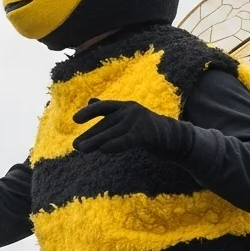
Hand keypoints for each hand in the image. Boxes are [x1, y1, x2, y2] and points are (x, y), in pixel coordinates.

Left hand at [72, 99, 190, 158]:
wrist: (174, 139)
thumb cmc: (148, 130)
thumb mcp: (128, 119)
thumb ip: (110, 112)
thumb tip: (91, 100)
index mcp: (126, 106)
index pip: (105, 107)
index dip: (90, 112)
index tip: (75, 120)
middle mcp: (132, 110)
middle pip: (106, 124)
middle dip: (90, 135)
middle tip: (75, 145)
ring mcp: (140, 121)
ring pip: (113, 133)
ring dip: (96, 141)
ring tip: (82, 149)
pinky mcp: (147, 134)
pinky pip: (127, 140)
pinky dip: (115, 145)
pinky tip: (103, 150)